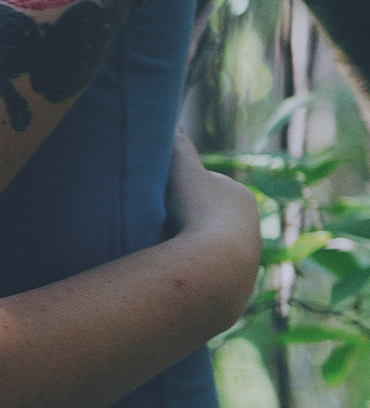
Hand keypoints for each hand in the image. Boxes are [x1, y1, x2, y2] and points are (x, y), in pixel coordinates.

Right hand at [167, 127, 261, 321]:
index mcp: (240, 198)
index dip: (182, 192)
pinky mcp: (235, 290)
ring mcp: (245, 262)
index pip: (208, 189)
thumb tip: (171, 117)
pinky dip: (193, 274)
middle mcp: (251, 229)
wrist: (216, 270)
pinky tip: (174, 276)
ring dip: (190, 251)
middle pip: (211, 221)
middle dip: (188, 223)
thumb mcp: (182, 171)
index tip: (161, 198)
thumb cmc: (199, 214)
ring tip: (162, 255)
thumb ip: (177, 144)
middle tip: (158, 226)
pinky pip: (209, 277)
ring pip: (211, 251)